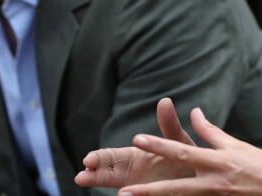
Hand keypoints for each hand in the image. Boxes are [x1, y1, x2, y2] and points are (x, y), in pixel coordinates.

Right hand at [75, 98, 194, 188]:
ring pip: (121, 190)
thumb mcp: (178, 142)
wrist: (206, 181)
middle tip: (81, 178)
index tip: (87, 161)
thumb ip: (169, 125)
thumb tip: (165, 101)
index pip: (111, 157)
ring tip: (103, 190)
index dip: (99, 159)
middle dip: (95, 176)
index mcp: (136, 158)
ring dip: (108, 186)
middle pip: (109, 175)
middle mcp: (134, 175)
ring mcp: (140, 189)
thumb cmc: (188, 160)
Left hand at [119, 107, 261, 194]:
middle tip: (124, 192)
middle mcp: (214, 183)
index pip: (182, 151)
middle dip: (149, 191)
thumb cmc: (259, 167)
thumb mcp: (235, 146)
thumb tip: (193, 111)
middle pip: (177, 187)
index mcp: (216, 162)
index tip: (136, 139)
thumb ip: (210, 132)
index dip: (159, 146)